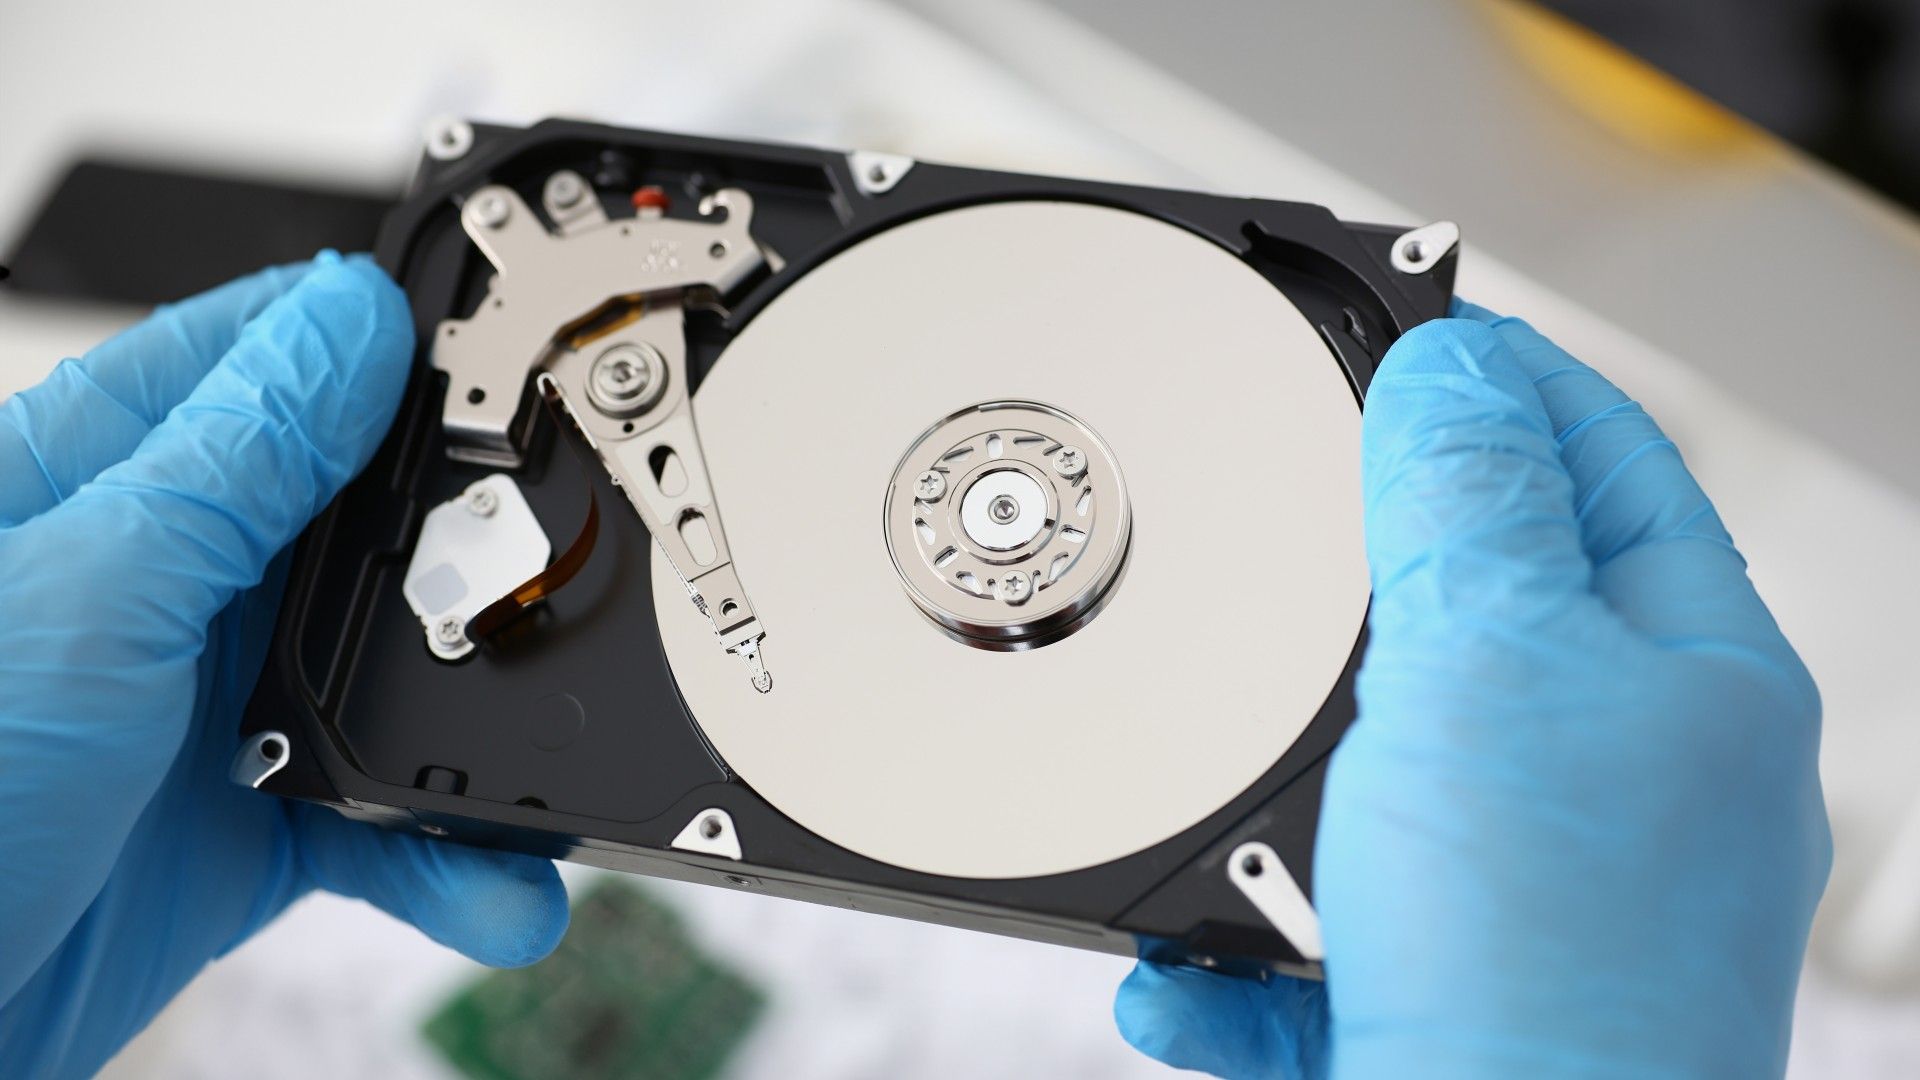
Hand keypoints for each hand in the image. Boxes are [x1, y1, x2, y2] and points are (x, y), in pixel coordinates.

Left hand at [0, 254, 569, 1077]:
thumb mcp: (90, 594)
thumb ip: (233, 465)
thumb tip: (352, 322)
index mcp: (96, 484)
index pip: (260, 361)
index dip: (381, 339)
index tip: (506, 333)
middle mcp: (159, 584)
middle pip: (355, 521)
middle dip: (469, 536)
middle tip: (560, 546)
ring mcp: (204, 709)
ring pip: (387, 680)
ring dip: (479, 727)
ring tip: (548, 748)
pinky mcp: (243, 829)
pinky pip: (382, 828)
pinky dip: (450, 858)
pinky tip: (495, 881)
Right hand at [1116, 303, 1827, 1076]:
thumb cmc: (1545, 979)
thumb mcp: (1491, 668)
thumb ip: (1465, 497)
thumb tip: (1453, 367)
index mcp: (1696, 683)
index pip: (1604, 461)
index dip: (1494, 377)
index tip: (1383, 326)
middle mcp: (1635, 789)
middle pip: (1486, 611)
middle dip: (1357, 581)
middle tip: (1268, 528)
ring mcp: (1541, 898)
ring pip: (1384, 773)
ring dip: (1275, 782)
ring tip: (1217, 781)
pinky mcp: (1444, 999)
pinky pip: (1320, 930)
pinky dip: (1233, 947)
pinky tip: (1184, 966)